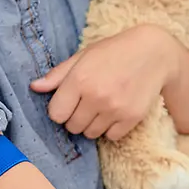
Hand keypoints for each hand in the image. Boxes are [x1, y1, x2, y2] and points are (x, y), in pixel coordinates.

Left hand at [30, 25, 177, 140]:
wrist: (154, 53)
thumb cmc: (115, 51)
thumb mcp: (84, 56)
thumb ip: (59, 74)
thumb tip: (34, 87)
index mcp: (79, 80)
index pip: (55, 115)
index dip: (60, 110)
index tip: (70, 103)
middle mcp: (96, 96)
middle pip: (73, 127)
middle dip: (77, 118)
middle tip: (88, 104)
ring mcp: (115, 109)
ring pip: (91, 133)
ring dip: (94, 124)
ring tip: (103, 107)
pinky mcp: (132, 117)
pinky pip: (112, 136)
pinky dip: (112, 128)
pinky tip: (116, 112)